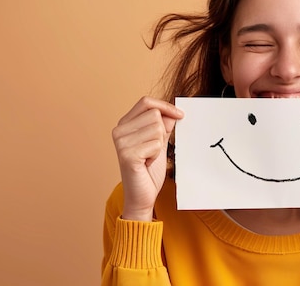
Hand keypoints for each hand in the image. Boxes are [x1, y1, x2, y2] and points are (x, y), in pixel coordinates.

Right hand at [112, 97, 183, 220]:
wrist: (141, 196)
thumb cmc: (149, 169)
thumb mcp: (158, 142)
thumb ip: (163, 126)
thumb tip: (173, 112)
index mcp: (124, 124)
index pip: (146, 102)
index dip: (165, 106)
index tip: (180, 115)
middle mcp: (119, 130)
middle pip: (155, 115)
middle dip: (162, 132)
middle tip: (153, 149)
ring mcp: (121, 142)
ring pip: (157, 128)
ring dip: (159, 145)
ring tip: (148, 157)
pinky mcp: (128, 154)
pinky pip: (156, 143)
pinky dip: (156, 154)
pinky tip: (147, 163)